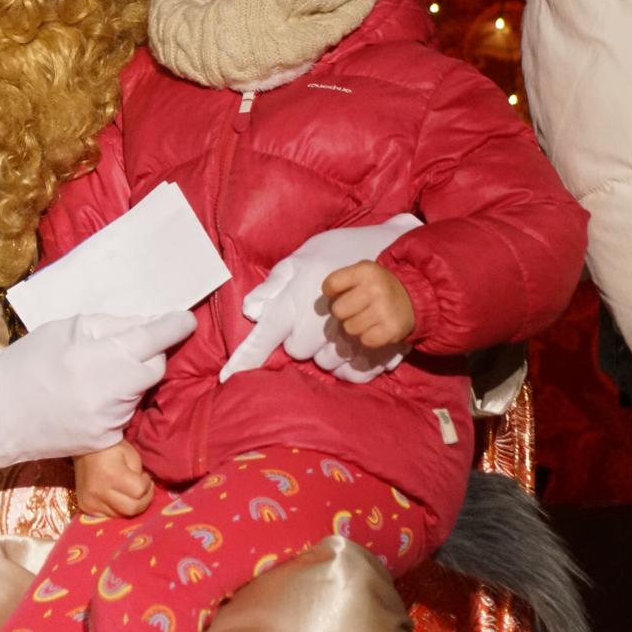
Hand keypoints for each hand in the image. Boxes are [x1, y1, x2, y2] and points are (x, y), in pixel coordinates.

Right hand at [0, 311, 195, 470]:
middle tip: (121, 346)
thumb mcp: (65, 329)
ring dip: (128, 378)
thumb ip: (110, 326)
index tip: (186, 319)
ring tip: (92, 373)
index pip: (153, 338)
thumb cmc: (27, 362)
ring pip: (139, 390)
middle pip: (154, 366)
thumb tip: (147, 324)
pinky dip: (116, 402)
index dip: (174, 326)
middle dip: (148, 353)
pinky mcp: (107, 441)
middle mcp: (112, 393)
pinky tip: (88, 398)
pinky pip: (125, 413)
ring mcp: (111, 421)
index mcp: (100, 357)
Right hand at [76, 441, 153, 517]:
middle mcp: (99, 492)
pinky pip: (108, 516)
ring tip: (129, 491)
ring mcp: (90, 502)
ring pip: (121, 516)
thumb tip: (143, 493)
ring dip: (130, 505)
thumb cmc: (111, 448)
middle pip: (132, 510)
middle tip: (142, 488)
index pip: (139, 492)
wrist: (85, 447)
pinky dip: (117, 509)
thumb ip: (139, 477)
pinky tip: (117, 498)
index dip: (147, 485)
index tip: (145, 476)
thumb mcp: (132, 455)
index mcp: (112, 476)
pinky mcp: (85, 507)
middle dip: (143, 500)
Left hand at [221, 215, 419, 383]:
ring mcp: (354, 337)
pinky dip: (352, 362)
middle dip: (302, 336)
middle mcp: (325, 322)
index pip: (267, 334)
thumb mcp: (307, 255)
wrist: (404, 257)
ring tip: (342, 324)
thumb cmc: (349, 252)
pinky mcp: (380, 350)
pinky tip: (356, 342)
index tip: (227, 379)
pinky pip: (353, 373)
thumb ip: (277, 282)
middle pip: (297, 351)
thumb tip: (251, 311)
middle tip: (319, 313)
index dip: (246, 357)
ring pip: (325, 364)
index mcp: (303, 296)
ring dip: (329, 350)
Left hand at [324, 263, 415, 348]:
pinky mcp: (392, 330)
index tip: (339, 293)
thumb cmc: (379, 286)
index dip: (331, 292)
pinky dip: (368, 338)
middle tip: (356, 309)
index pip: (330, 285)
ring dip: (356, 326)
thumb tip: (324, 301)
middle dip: (344, 312)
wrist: (414, 298)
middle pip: (337, 310)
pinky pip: (365, 341)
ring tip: (367, 318)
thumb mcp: (363, 273)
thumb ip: (343, 281)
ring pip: (349, 328)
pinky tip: (376, 328)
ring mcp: (384, 310)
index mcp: (365, 271)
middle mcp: (375, 289)